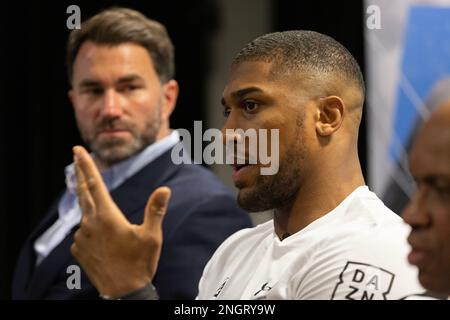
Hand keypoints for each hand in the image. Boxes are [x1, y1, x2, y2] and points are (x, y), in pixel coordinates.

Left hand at [70, 146, 170, 297]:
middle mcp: (89, 224)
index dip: (86, 165)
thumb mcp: (152, 236)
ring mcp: (81, 238)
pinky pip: (83, 232)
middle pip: (83, 192)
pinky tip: (102, 238)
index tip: (77, 150)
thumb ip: (155, 210)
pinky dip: (90, 228)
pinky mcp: (78, 250)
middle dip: (80, 173)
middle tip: (76, 157)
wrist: (123, 293)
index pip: (94, 184)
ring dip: (90, 205)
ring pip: (85, 214)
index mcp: (107, 216)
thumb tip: (164, 189)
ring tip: (100, 208)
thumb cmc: (139, 263)